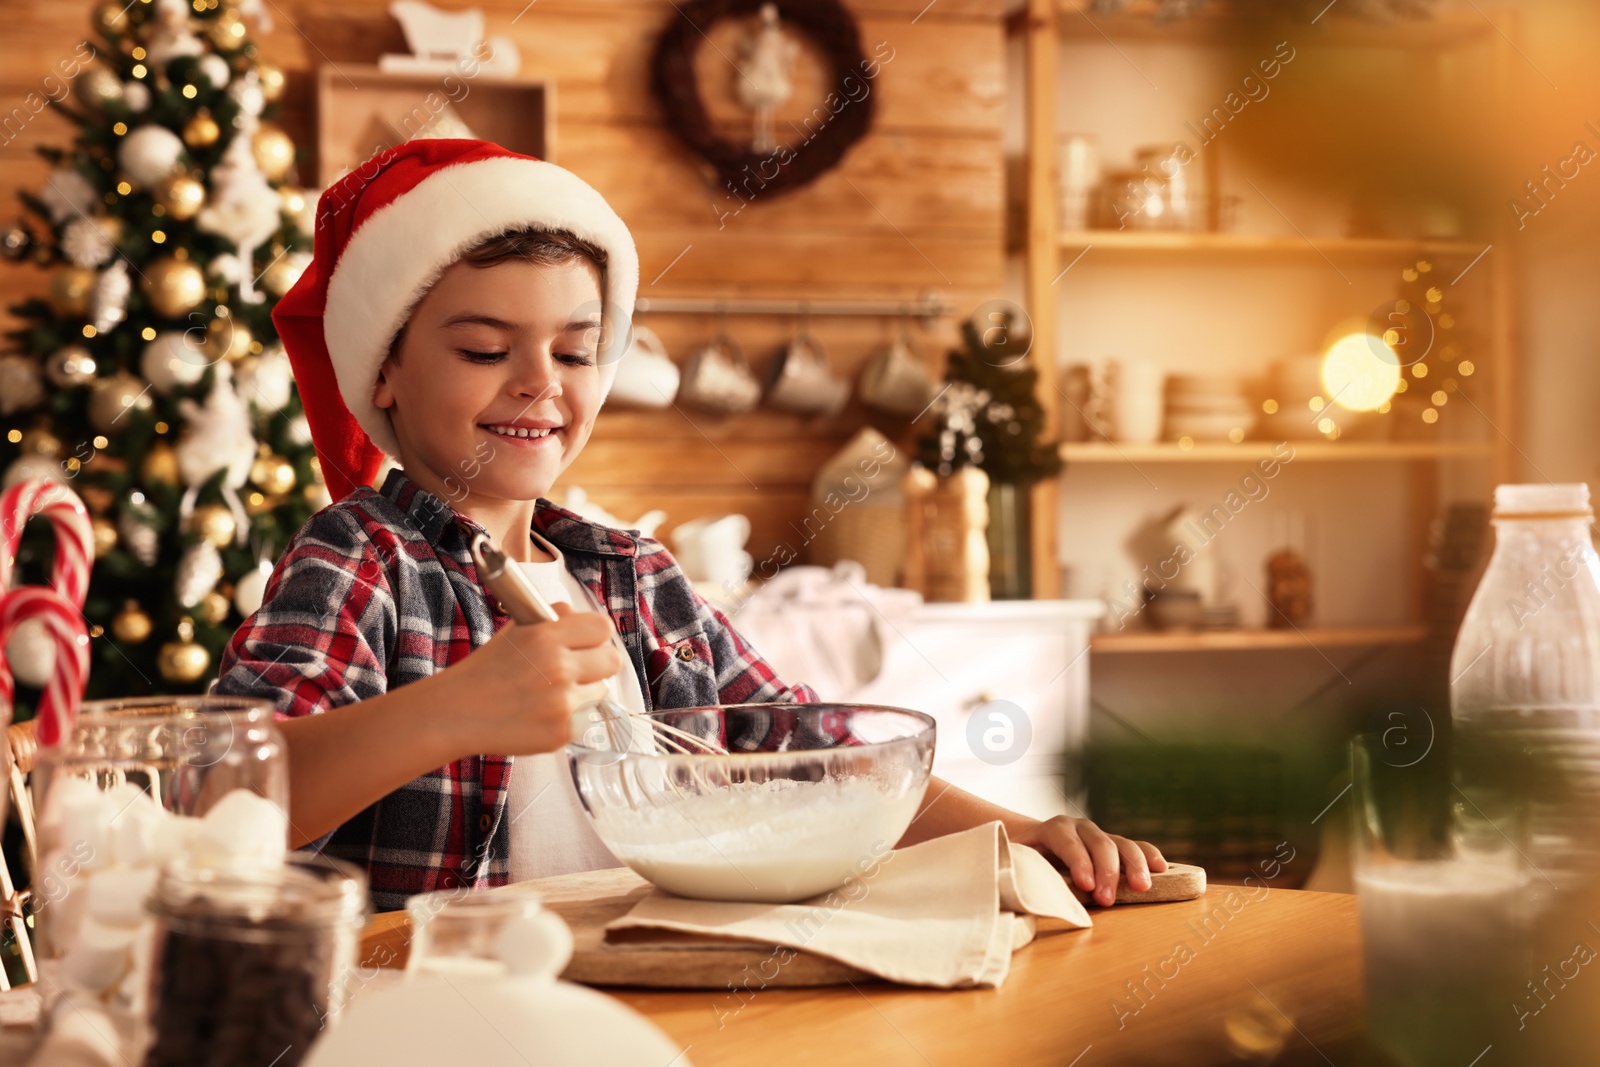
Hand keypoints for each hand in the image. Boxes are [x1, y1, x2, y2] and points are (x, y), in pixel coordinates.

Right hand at [444, 602, 623, 755]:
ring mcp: (563, 702)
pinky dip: (573, 718)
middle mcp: (558, 667)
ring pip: (602, 692)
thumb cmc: (487, 671)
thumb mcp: (517, 630)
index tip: (587, 644)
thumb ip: (554, 619)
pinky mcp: (563, 731)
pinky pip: (588, 719)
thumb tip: (579, 615)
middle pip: (613, 660)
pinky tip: (546, 714)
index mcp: (546, 636)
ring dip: (585, 693)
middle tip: (578, 671)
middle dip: (598, 665)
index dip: (595, 636)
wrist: (457, 713)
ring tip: (554, 695)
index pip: (602, 627)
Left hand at [1010, 816, 1166, 906]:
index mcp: (1054, 829)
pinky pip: (1136, 847)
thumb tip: (1023, 888)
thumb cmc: (1025, 858)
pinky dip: (1149, 856)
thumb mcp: (1018, 861)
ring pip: (1121, 844)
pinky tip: (1161, 869)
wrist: (1034, 843)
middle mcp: (1080, 828)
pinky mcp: (1114, 846)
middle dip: (1106, 871)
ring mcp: (1099, 835)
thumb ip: (1022, 870)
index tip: (1086, 886)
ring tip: (1142, 887)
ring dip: (1133, 865)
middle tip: (1107, 899)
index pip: (1068, 842)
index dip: (1078, 862)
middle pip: (1099, 844)